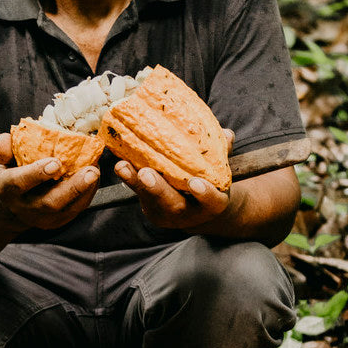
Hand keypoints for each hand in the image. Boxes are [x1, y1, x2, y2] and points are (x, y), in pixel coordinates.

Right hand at [0, 133, 100, 229]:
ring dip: (85, 191)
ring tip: (96, 172)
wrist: (9, 208)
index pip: (19, 182)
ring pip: (67, 209)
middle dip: (72, 188)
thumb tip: (8, 140)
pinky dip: (88, 193)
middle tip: (90, 171)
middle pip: (50, 203)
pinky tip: (95, 177)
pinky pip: (76, 209)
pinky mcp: (57, 221)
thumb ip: (2, 147)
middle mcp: (24, 207)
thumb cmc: (7, 175)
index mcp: (6, 189)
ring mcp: (42, 218)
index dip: (37, 173)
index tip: (55, 162)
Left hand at [113, 128, 234, 229]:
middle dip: (158, 190)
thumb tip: (226, 134)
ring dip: (135, 184)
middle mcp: (189, 213)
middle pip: (173, 205)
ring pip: (150, 201)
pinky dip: (128, 179)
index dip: (204, 194)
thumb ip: (222, 153)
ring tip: (123, 167)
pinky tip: (120, 164)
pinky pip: (137, 195)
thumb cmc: (212, 182)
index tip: (195, 183)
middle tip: (146, 174)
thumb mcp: (220, 171)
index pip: (212, 202)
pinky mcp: (150, 208)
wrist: (200, 210)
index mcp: (212, 205)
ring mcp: (167, 213)